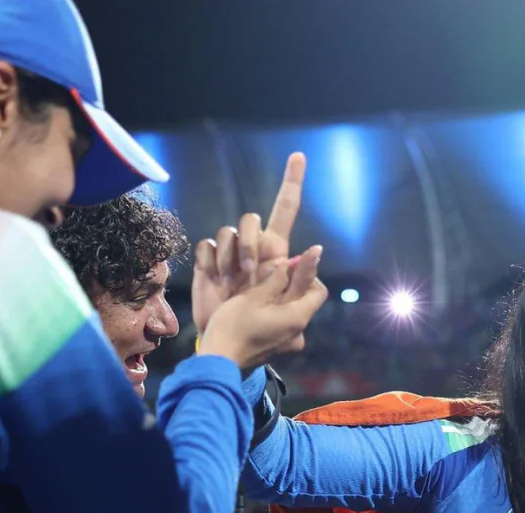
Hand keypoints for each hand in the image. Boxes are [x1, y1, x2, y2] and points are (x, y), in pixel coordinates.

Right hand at [193, 152, 313, 332]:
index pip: (286, 211)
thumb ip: (300, 280)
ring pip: (232, 229)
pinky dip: (211, 264)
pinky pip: (209, 243)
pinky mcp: (210, 260)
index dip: (292, 181)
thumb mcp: (287, 312)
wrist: (223, 345)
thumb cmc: (259, 333)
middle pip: (256, 218)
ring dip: (232, 258)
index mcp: (279, 256)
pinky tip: (216, 282)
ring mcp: (232, 254)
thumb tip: (316, 249)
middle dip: (250, 241)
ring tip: (232, 283)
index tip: (297, 156)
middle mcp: (256, 248)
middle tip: (251, 271)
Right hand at [195, 248, 328, 371]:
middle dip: (296, 286)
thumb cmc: (234, 325)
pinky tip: (261, 309)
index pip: (319, 291)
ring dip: (286, 300)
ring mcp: (290, 344)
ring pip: (295, 313)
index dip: (309, 274)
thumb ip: (277, 279)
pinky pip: (285, 325)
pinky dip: (279, 313)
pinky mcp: (279, 350)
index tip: (290, 266)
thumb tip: (294, 262)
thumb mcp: (254, 297)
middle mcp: (299, 333)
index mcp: (297, 318)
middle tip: (276, 275)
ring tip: (265, 291)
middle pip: (307, 302)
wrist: (219, 361)